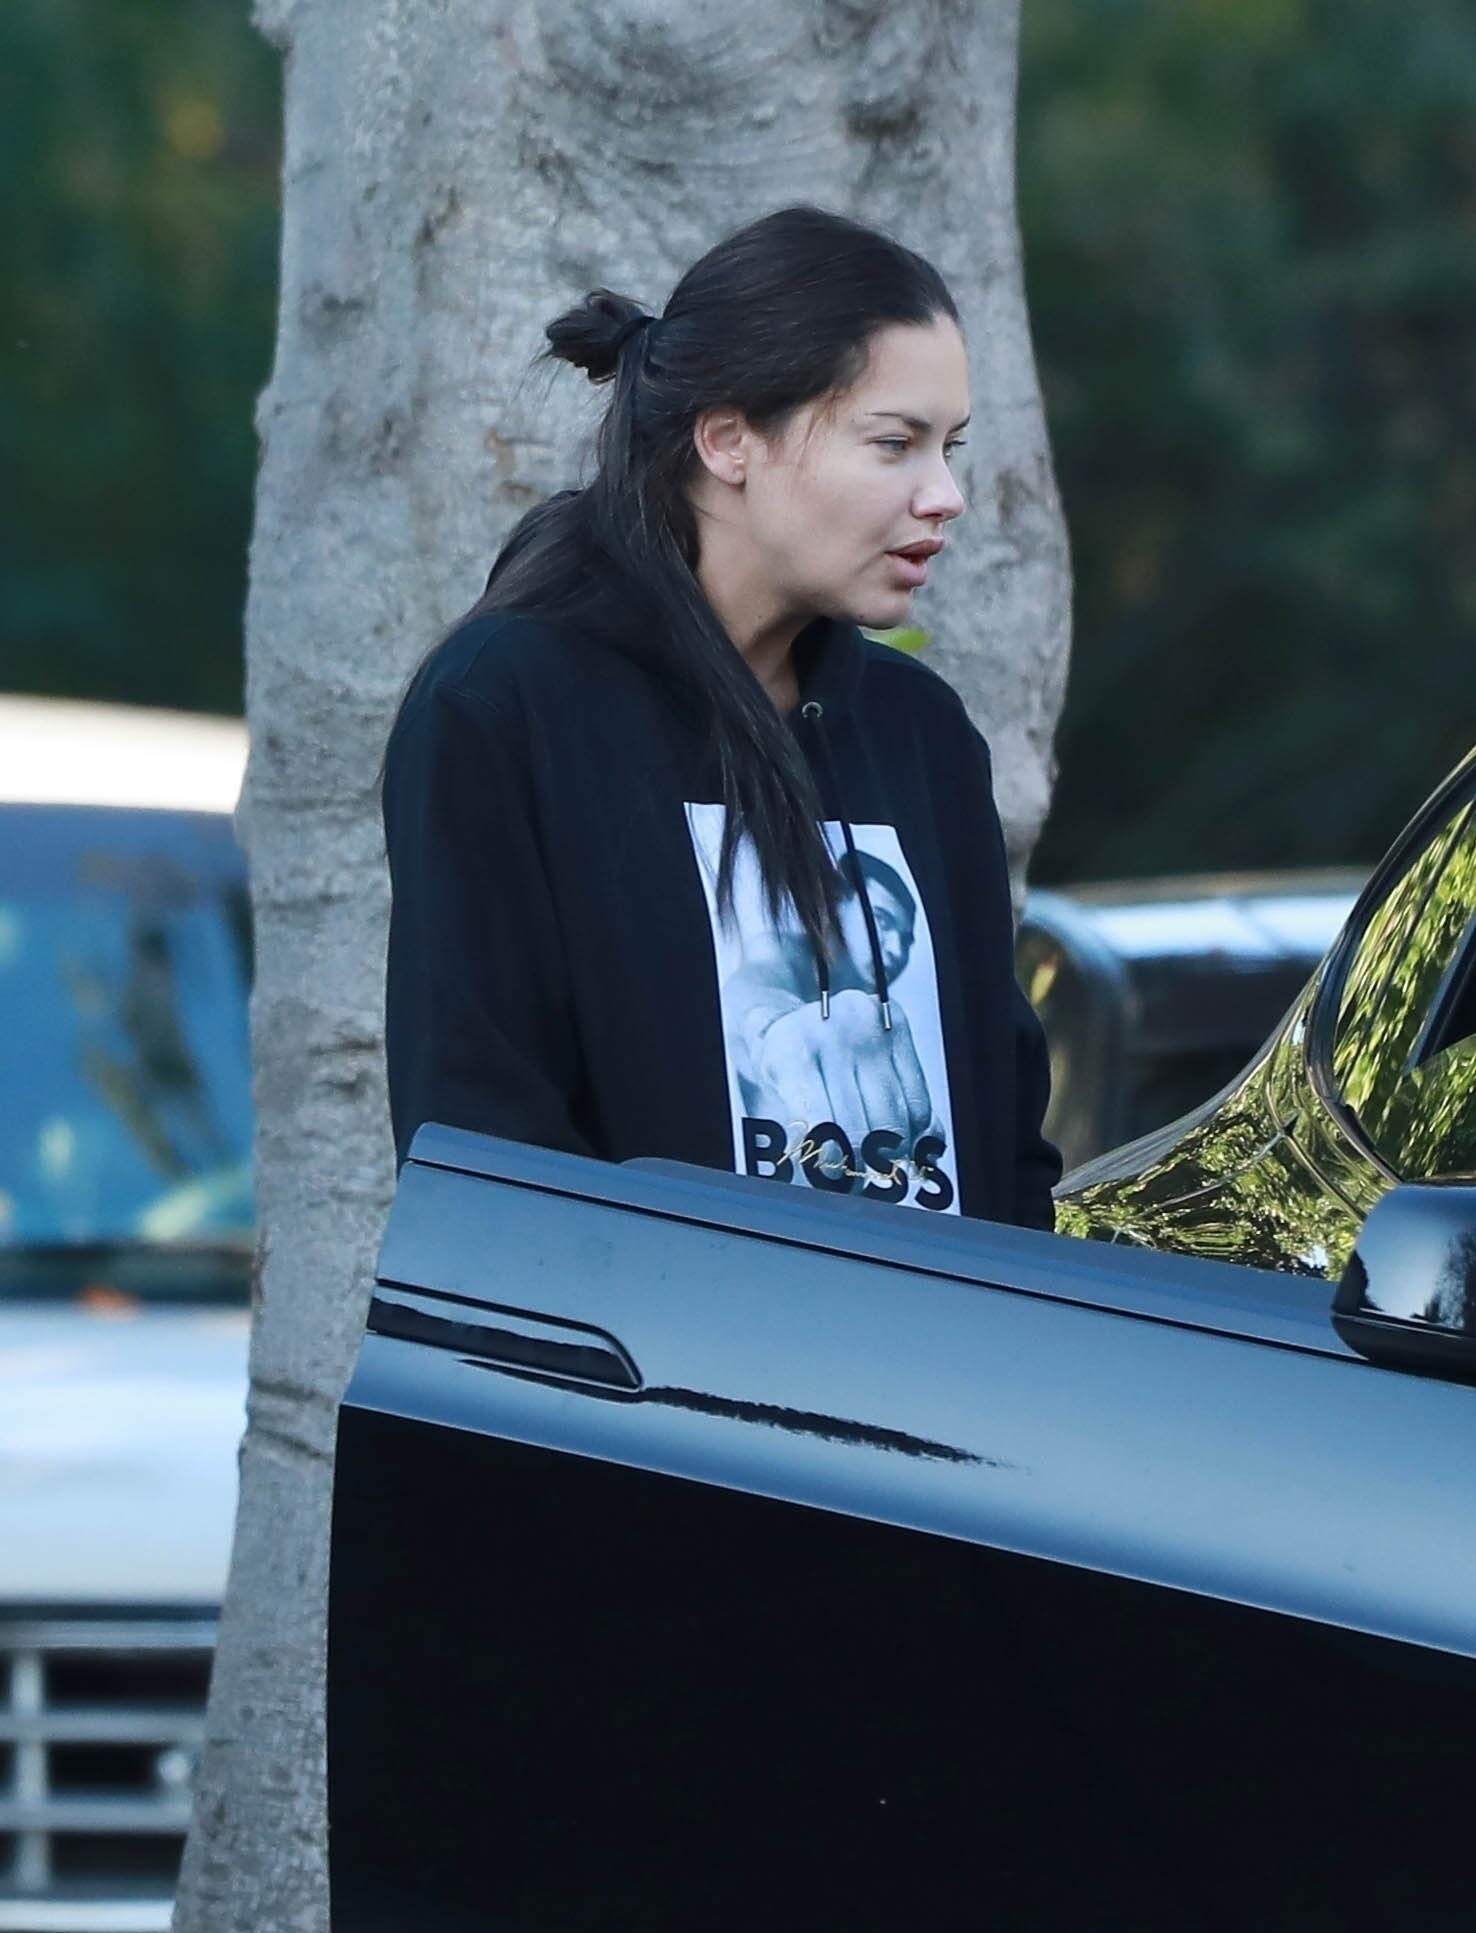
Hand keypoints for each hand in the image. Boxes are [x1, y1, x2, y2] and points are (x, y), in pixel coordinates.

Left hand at [749, 989, 933, 1172]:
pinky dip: (918, 1134)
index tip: (834, 1182)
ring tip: (883, 1170)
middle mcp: (831, 1034)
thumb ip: (802, 1134)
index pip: (822, 1126)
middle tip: (860, 1183)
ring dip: (894, 1157)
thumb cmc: (784, 1062)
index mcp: (790, 1054)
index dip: (831, 1165)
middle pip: (863, 1127)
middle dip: (863, 1167)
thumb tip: (835, 1181)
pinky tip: (907, 1149)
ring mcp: (868, 1027)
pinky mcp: (896, 1025)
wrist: (794, 1010)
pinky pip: (921, 1098)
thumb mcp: (774, 1092)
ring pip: (900, 1118)